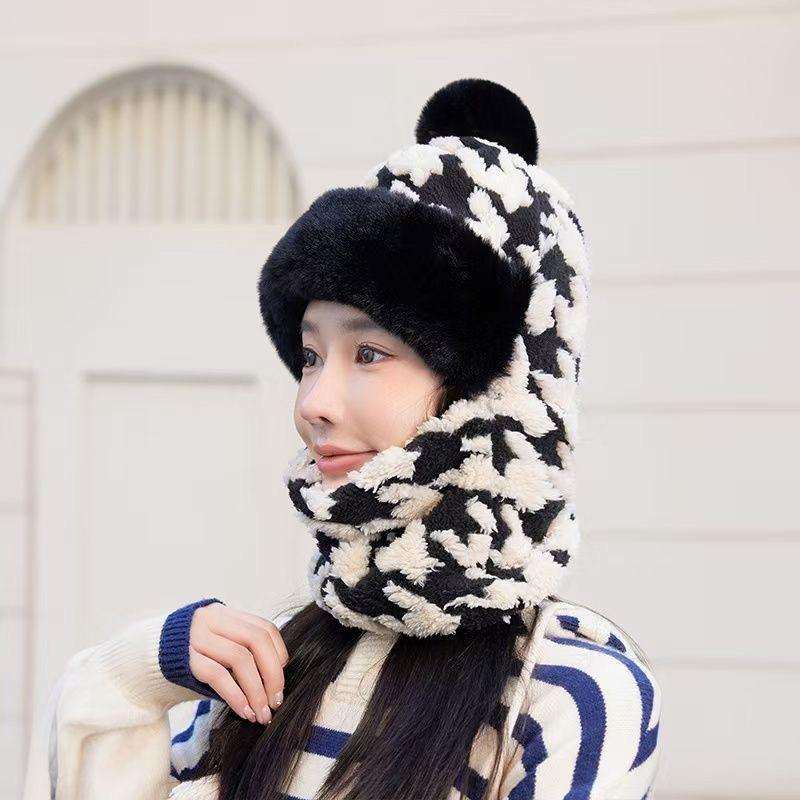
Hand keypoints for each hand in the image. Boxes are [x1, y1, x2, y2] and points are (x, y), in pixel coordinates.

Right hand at [188, 602, 288, 724]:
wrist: (142, 662)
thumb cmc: (189, 659)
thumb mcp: (216, 646)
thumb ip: (240, 651)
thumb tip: (275, 681)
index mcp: (224, 614)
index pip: (263, 627)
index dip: (278, 652)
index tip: (281, 678)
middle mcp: (212, 620)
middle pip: (256, 640)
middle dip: (272, 673)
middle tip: (277, 700)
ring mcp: (197, 637)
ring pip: (240, 659)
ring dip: (256, 690)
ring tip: (261, 713)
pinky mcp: (186, 660)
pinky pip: (219, 676)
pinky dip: (237, 696)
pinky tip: (245, 712)